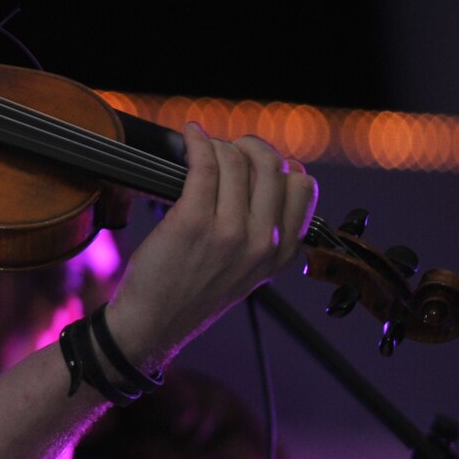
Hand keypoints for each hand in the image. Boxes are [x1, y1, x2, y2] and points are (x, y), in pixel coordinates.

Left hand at [105, 124, 316, 370]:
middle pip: (274, 167)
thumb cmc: (193, 292)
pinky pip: (204, 164)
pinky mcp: (193, 222)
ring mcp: (229, 232)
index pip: (304, 188)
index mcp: (282, 253)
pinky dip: (197, 141)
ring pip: (238, 161)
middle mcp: (263, 242)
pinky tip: (190, 135)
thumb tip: (271, 176)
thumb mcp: (247, 270)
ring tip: (204, 146)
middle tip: (230, 146)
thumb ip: (265, 231)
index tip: (259, 161)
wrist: (154, 324)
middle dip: (251, 146)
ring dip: (219, 144)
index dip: (282, 165)